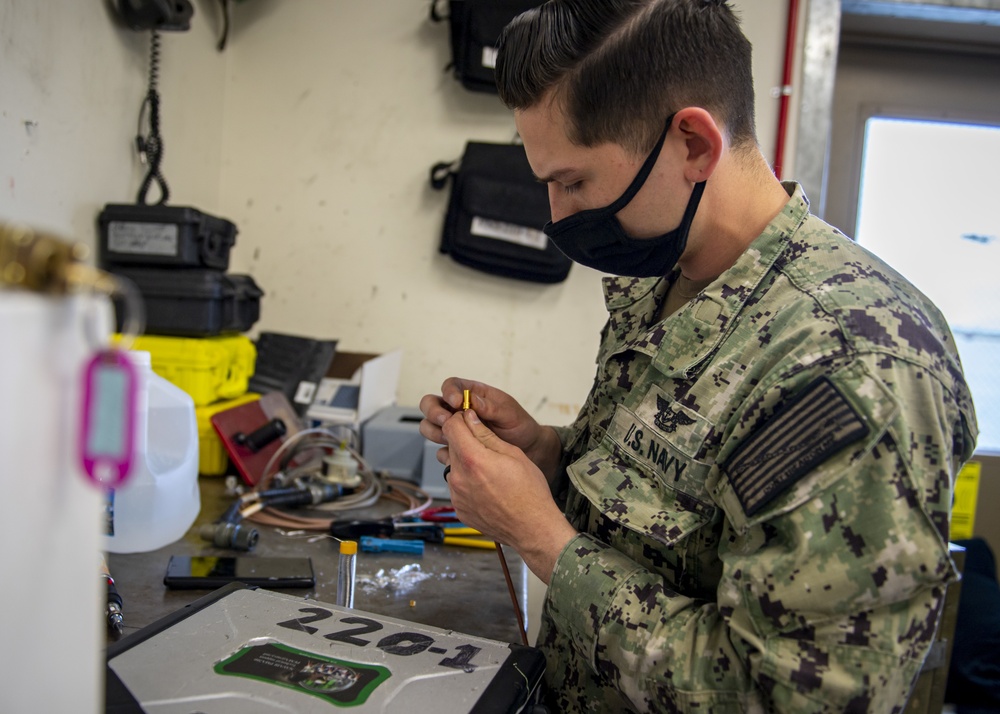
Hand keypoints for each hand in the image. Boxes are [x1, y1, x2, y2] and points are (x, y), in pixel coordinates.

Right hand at [418, 378, 561, 478]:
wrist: (528, 451)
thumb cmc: (520, 426)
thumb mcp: (510, 412)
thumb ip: (491, 406)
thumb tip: (472, 400)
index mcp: (472, 394)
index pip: (451, 386)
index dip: (449, 392)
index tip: (456, 402)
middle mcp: (459, 411)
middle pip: (431, 404)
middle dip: (434, 411)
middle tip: (445, 420)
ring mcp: (455, 430)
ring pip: (430, 426)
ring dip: (435, 431)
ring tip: (449, 438)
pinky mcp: (456, 449)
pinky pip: (441, 450)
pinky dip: (444, 452)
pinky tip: (456, 455)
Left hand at [442, 409, 576, 583]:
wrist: (532, 528)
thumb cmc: (529, 491)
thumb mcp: (513, 453)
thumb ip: (486, 434)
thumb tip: (470, 418)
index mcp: (472, 459)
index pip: (450, 426)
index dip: (461, 420)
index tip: (471, 422)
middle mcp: (458, 477)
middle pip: (451, 447)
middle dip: (465, 443)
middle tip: (488, 450)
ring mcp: (456, 496)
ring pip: (454, 468)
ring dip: (466, 465)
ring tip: (490, 474)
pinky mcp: (458, 509)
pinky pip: (458, 488)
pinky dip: (468, 484)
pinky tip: (488, 490)